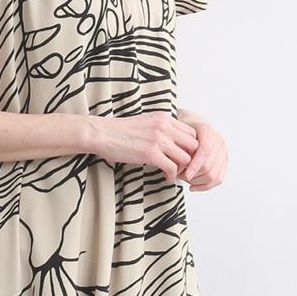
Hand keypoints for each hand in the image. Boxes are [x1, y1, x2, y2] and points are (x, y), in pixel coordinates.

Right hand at [85, 112, 200, 180]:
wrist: (102, 134)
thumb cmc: (121, 131)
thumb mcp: (146, 122)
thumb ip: (162, 127)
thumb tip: (174, 140)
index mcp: (165, 118)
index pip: (192, 133)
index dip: (192, 147)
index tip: (184, 156)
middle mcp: (165, 127)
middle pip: (193, 146)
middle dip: (191, 159)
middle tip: (183, 168)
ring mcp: (159, 140)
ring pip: (185, 158)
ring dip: (182, 169)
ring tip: (173, 173)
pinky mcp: (151, 154)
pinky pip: (172, 168)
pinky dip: (171, 176)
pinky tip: (165, 177)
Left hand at [175, 115, 227, 190]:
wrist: (191, 128)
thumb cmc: (181, 132)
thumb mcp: (176, 135)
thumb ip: (177, 147)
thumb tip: (175, 168)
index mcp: (207, 131)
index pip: (205, 151)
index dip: (195, 165)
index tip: (185, 175)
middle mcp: (218, 141)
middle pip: (209, 166)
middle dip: (193, 176)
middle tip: (179, 177)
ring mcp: (223, 152)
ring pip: (213, 175)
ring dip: (197, 181)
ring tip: (184, 179)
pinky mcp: (225, 162)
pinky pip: (218, 179)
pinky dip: (204, 186)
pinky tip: (192, 187)